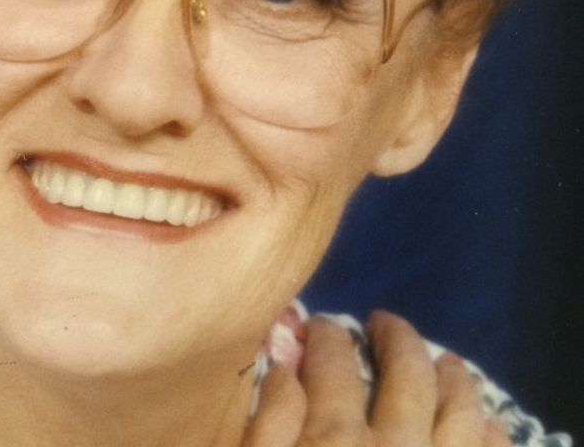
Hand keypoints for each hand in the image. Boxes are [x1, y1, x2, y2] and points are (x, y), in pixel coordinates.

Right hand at [243, 311, 510, 445]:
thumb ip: (265, 425)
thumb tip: (283, 363)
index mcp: (334, 439)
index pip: (334, 364)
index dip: (328, 336)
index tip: (321, 325)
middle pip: (408, 375)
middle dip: (398, 338)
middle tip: (384, 321)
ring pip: (461, 412)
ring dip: (454, 378)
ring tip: (444, 361)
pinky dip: (491, 432)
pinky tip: (486, 419)